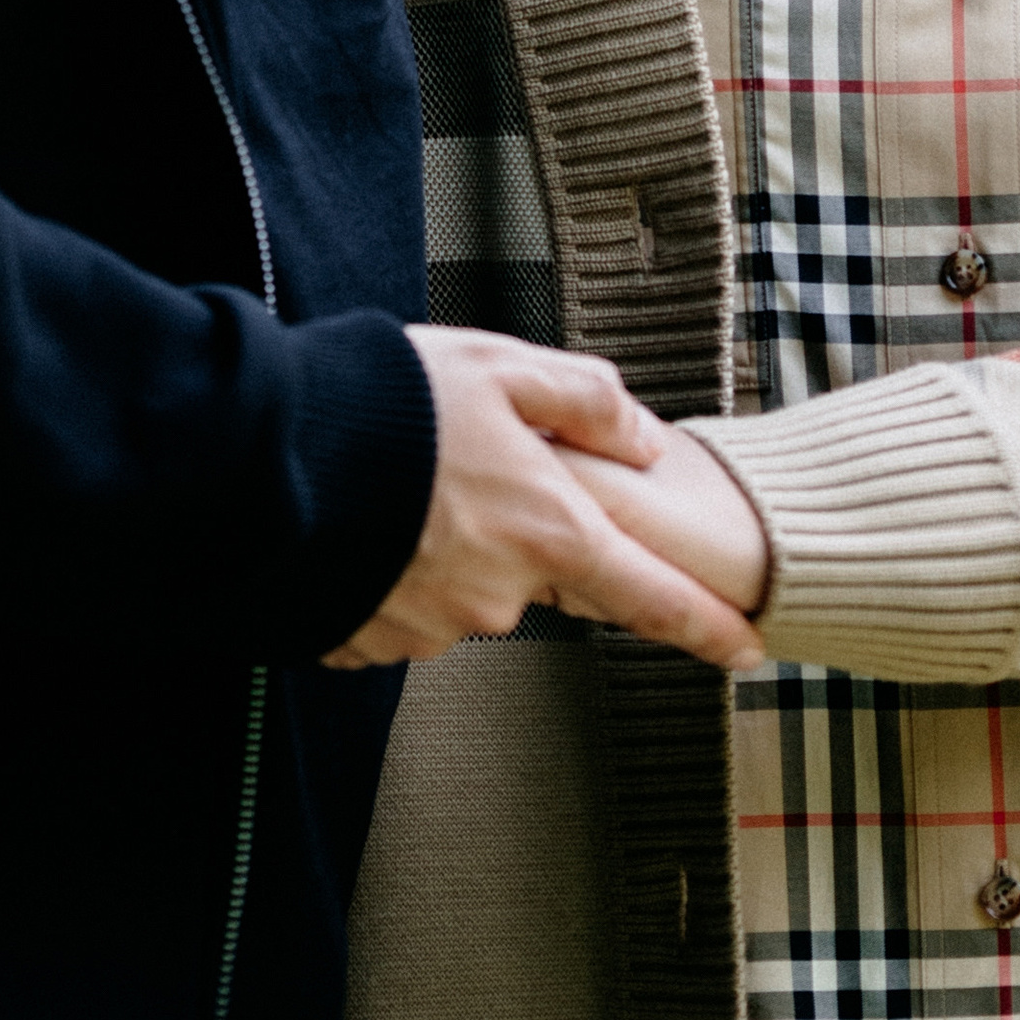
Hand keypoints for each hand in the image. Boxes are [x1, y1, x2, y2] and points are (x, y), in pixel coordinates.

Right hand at [322, 326, 765, 674]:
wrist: (269, 454)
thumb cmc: (389, 401)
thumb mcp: (501, 366)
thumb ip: (585, 399)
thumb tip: (646, 439)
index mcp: (548, 531)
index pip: (652, 598)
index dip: (708, 628)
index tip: (750, 652)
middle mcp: (501, 596)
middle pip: (536, 576)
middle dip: (511, 529)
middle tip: (454, 465)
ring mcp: (434, 628)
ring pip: (465, 589)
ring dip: (444, 544)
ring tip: (394, 481)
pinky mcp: (370, 643)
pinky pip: (401, 607)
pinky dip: (392, 567)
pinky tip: (362, 519)